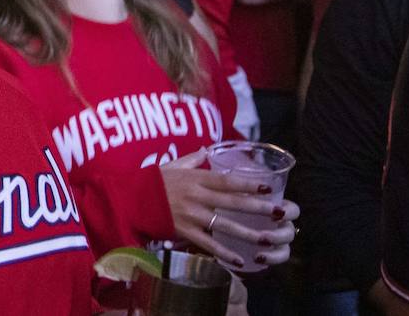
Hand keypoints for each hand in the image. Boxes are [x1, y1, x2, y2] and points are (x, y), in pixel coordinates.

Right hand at [160, 149, 298, 270]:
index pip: (227, 181)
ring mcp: (191, 215)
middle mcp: (197, 196)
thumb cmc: (152, 181)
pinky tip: (241, 260)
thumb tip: (207, 149)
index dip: (248, 184)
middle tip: (280, 212)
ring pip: (225, 226)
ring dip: (248, 233)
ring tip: (268, 238)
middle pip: (233, 203)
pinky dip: (224, 253)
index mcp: (196, 179)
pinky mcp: (184, 232)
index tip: (268, 186)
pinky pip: (208, 244)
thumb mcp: (173, 165)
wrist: (129, 200)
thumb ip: (193, 159)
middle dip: (258, 208)